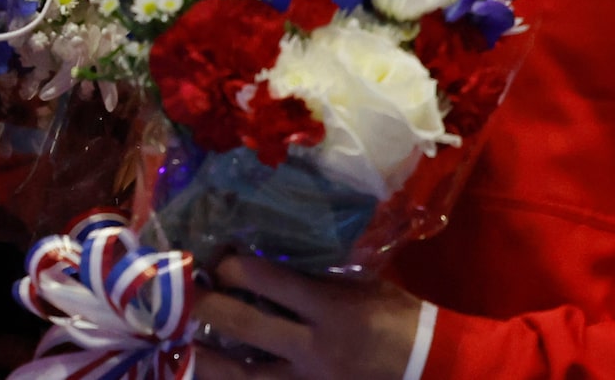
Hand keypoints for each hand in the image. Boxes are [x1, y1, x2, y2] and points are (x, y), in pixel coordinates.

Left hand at [189, 255, 424, 379]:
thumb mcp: (364, 283)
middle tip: (184, 294)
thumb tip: (270, 247)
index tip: (216, 259)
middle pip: (246, 328)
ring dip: (210, 361)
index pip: (268, 282)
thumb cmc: (396, 317)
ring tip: (185, 346)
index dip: (234, 268)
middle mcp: (315, 349)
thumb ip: (318, 272)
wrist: (430, 367)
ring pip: (247, 376)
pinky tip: (217, 374)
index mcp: (331, 309)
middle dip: (209, 308)